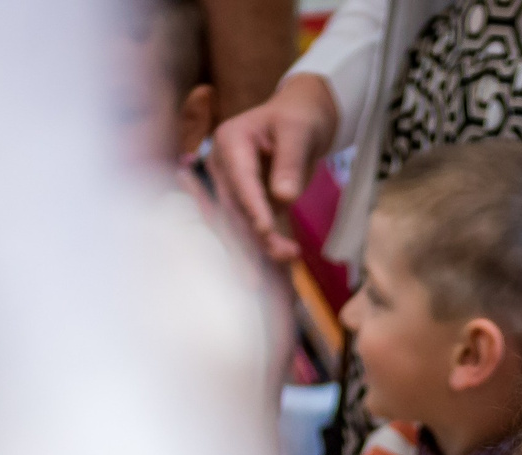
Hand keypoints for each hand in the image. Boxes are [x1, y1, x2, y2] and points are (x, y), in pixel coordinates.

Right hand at [210, 74, 339, 263]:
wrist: (300, 120)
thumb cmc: (299, 118)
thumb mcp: (299, 132)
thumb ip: (290, 163)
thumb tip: (284, 197)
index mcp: (229, 141)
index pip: (240, 179)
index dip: (252, 206)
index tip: (266, 231)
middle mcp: (221, 167)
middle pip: (232, 208)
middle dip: (252, 238)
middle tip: (275, 261)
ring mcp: (230, 188)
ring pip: (238, 225)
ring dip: (256, 250)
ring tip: (278, 269)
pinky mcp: (244, 206)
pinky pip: (249, 232)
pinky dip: (262, 250)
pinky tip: (279, 265)